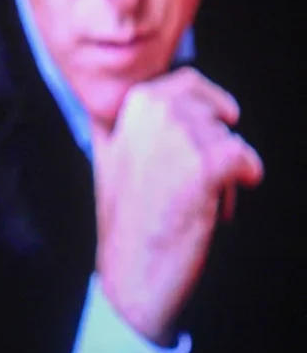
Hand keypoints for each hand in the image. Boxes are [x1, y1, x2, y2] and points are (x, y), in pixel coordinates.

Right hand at [92, 67, 263, 345]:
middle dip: (217, 139)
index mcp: (127, 108)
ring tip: (202, 199)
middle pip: (213, 109)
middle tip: (206, 175)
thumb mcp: (108, 162)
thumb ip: (120, 126)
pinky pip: (244, 157)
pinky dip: (243, 179)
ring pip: (229, 136)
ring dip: (226, 167)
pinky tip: (222, 204)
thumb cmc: (126, 223)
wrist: (132, 271)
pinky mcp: (204, 163)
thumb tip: (136, 99)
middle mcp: (151, 112)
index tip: (223, 118)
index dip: (209, 102)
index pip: (185, 81)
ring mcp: (178, 135)